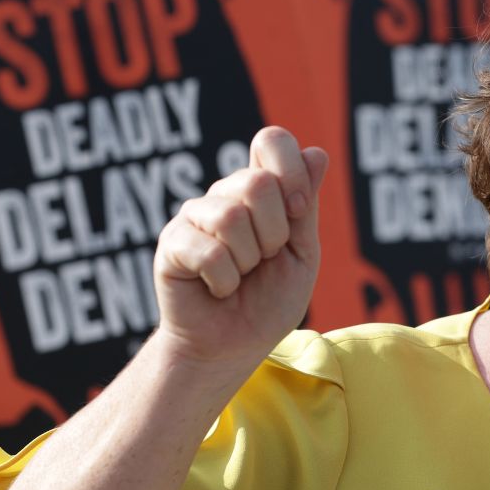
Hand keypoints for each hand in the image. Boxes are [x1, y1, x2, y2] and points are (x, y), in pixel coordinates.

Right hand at [152, 126, 328, 367]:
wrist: (233, 348)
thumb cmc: (268, 302)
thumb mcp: (301, 254)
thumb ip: (306, 206)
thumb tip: (317, 152)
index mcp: (261, 190)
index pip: (272, 141)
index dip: (291, 170)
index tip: (298, 210)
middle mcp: (225, 194)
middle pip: (258, 182)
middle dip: (274, 233)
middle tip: (263, 260)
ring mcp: (195, 216)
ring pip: (232, 216)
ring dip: (248, 260)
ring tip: (240, 275)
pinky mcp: (172, 243)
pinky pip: (209, 251)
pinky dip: (225, 281)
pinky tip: (218, 289)